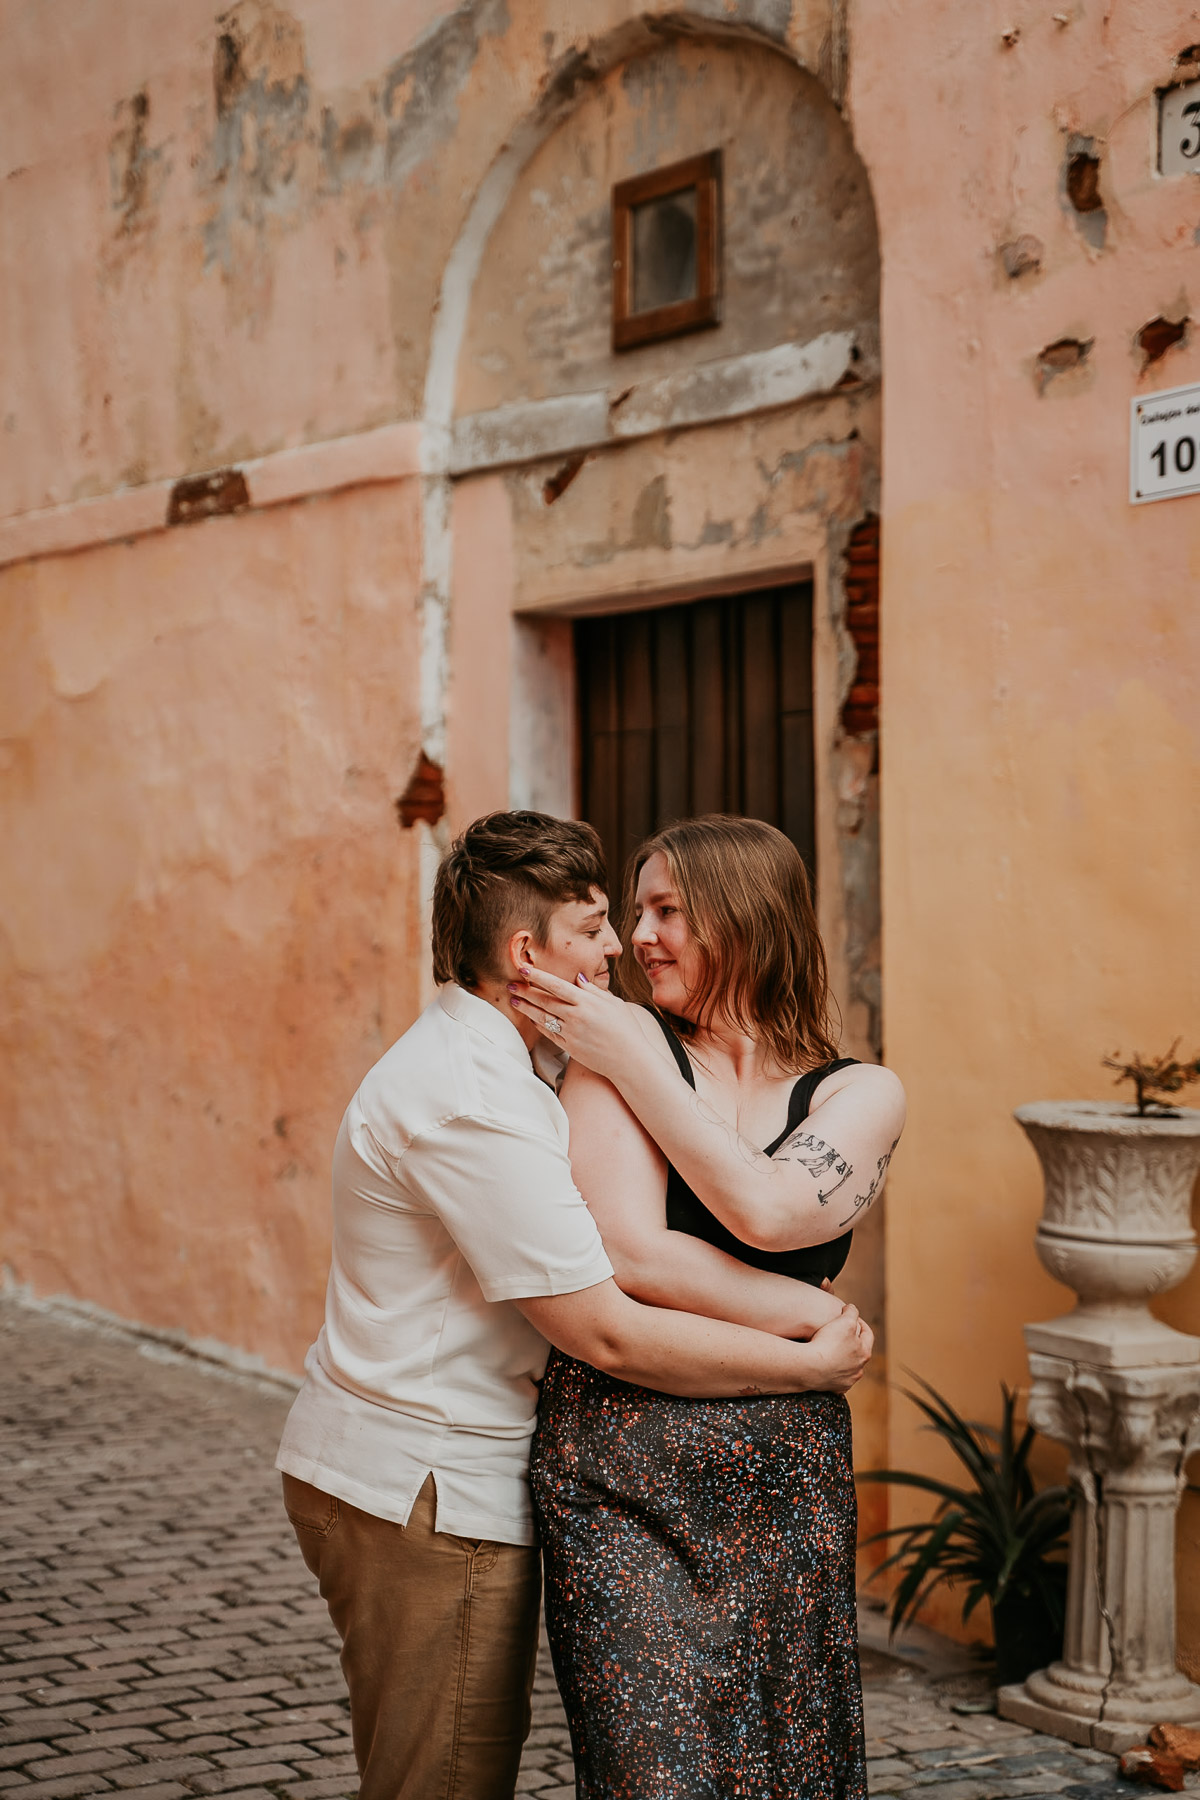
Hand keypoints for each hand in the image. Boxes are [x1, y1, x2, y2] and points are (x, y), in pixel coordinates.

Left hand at [508, 966, 645, 1080]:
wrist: (629, 1060)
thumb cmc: (626, 1029)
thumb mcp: (614, 1003)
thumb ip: (593, 990)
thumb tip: (578, 979)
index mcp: (587, 1002)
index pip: (556, 985)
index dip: (538, 977)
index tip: (525, 969)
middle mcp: (576, 1016)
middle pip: (544, 1000)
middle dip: (526, 991)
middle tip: (512, 984)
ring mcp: (570, 1033)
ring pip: (542, 1017)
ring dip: (526, 1007)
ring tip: (514, 1000)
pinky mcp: (568, 1047)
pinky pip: (548, 1033)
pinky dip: (538, 1024)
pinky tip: (531, 1017)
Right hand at [804, 1304, 872, 1393]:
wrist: (809, 1367)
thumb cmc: (828, 1342)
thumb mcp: (844, 1320)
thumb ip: (852, 1312)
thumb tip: (852, 1309)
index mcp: (864, 1352)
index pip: (867, 1334)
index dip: (860, 1322)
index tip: (850, 1316)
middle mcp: (859, 1369)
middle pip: (859, 1352)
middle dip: (852, 1341)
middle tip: (841, 1332)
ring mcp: (847, 1380)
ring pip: (849, 1366)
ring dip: (844, 1357)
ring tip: (832, 1348)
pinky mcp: (835, 1388)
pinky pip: (836, 1378)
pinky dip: (833, 1371)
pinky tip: (825, 1365)